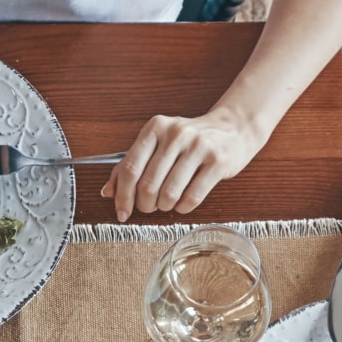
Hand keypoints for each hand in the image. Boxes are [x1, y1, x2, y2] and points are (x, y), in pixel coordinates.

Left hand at [104, 108, 266, 220]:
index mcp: (155, 128)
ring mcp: (199, 146)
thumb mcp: (157, 145)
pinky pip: (192, 197)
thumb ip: (130, 165)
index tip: (122, 213)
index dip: (123, 196)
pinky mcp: (218, 161)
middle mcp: (176, 134)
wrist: (233, 128)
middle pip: (148, 184)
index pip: (130, 168)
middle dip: (145, 204)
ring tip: (167, 203)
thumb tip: (108, 192)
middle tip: (149, 206)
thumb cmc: (189, 141)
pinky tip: (183, 203)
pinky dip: (183, 208)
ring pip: (169, 193)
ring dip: (164, 206)